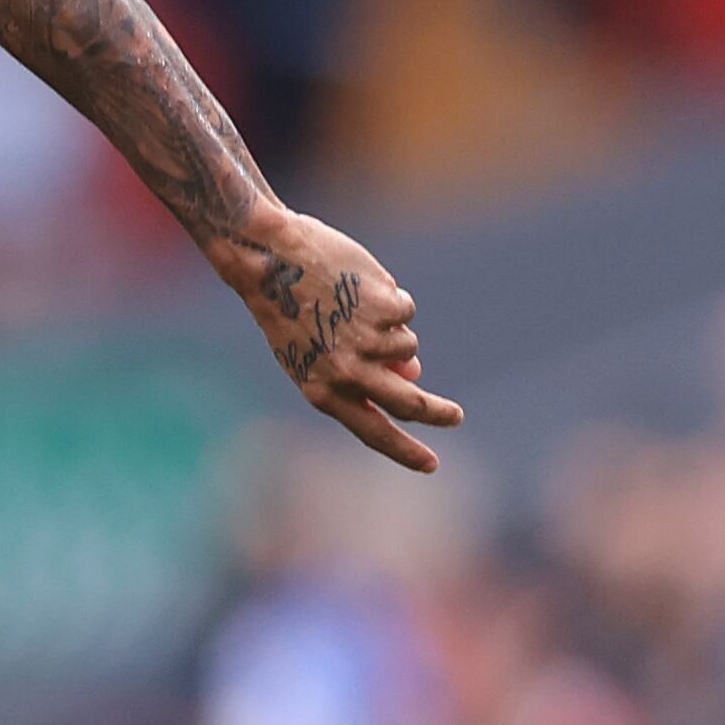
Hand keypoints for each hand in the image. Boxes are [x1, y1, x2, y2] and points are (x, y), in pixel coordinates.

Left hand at [231, 208, 461, 472]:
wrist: (268, 260)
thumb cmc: (286, 308)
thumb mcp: (315, 351)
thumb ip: (359, 372)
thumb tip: (413, 375)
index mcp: (323, 392)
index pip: (373, 433)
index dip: (405, 451)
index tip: (431, 465)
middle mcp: (348, 372)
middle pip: (409, 404)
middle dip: (439, 414)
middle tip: (456, 417)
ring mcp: (369, 341)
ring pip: (407, 347)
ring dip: (392, 331)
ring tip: (352, 307)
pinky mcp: (385, 308)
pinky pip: (406, 311)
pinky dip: (390, 299)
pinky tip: (357, 284)